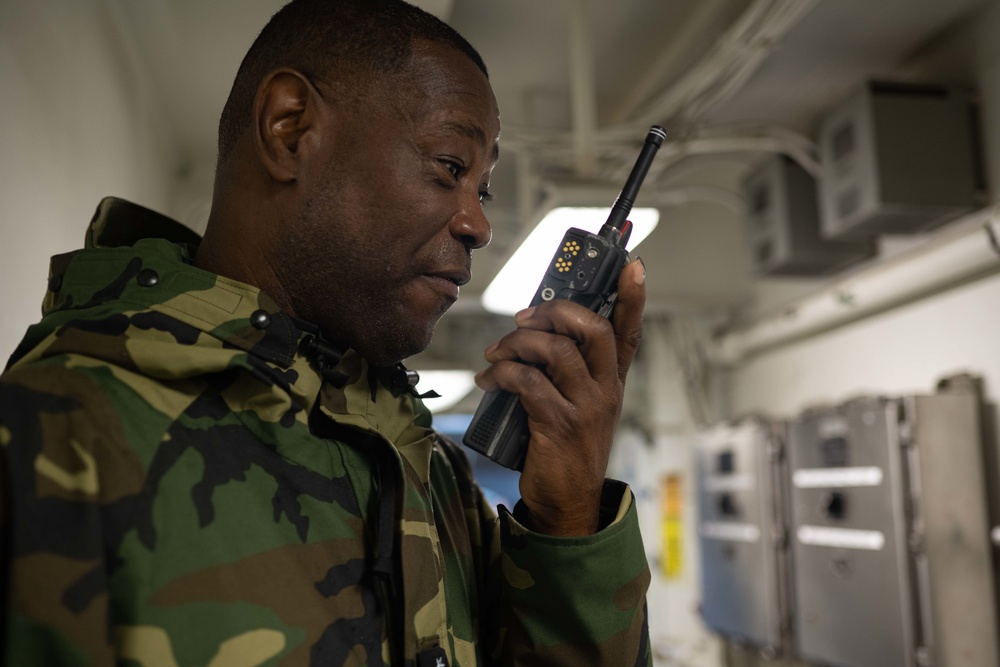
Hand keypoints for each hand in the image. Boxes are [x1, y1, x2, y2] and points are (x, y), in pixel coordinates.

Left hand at [474, 259, 645, 535]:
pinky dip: (502, 373)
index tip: (634, 264)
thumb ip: (565, 370)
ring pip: (557, 351)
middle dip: (556, 311)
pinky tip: (488, 379)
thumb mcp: (578, 404)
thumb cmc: (565, 447)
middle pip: (594, 329)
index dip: (633, 297)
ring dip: (519, 343)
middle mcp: (605, 390)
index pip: (629, 331)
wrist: (567, 504)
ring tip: (496, 352)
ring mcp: (586, 408)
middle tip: (525, 317)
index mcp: (612, 381)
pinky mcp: (559, 425)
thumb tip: (531, 330)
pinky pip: (528, 382)